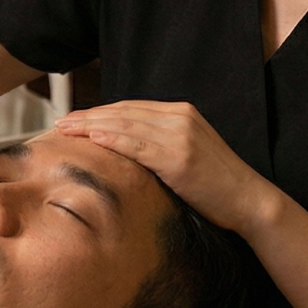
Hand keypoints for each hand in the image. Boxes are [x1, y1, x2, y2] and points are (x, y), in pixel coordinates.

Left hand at [55, 100, 276, 234]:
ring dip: (91, 127)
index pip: (130, 108)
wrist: (247, 199)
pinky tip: (92, 139)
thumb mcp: (186, 153)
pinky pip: (137, 146)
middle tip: (60, 123)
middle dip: (88, 116)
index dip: (99, 112)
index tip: (74, 119)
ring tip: (66, 130)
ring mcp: (180, 135)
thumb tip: (123, 148)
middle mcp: (179, 118)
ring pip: (125, 126)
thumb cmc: (215, 184)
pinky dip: (112, 140)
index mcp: (181, 113)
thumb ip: (159, 143)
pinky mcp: (179, 157)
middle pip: (123, 112)